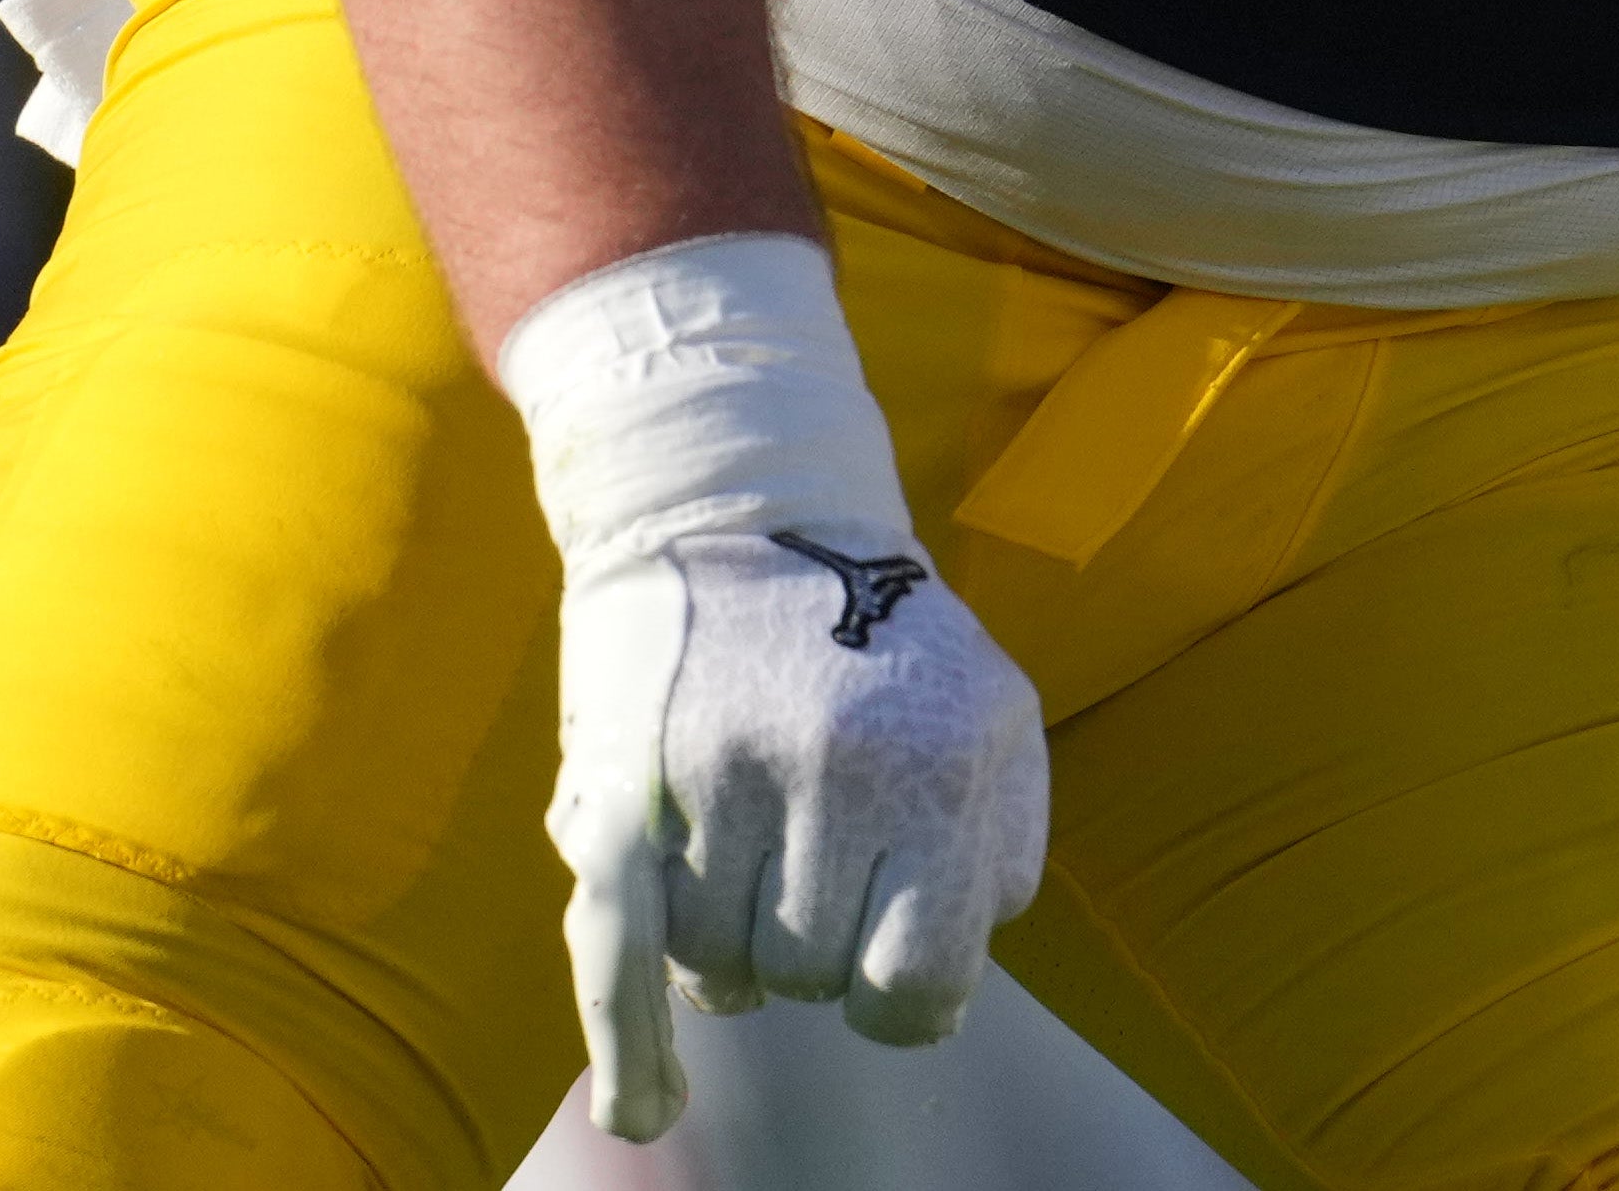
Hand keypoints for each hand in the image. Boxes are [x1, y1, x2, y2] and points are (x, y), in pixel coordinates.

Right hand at [500, 237, 1045, 1135]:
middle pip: (813, 980)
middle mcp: (846, 772)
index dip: (900, 990)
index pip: (921, 983)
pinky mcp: (626, 788)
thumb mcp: (994, 716)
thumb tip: (944, 981)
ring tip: (747, 835)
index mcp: (949, 764)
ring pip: (721, 968)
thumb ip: (998, 849)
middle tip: (809, 850)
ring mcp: (730, 781)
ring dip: (729, 936)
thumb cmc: (880, 639)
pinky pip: (620, 952)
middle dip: (812, 944)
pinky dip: (629, 1044)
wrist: (740, 509)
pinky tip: (644, 1110)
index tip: (886, 952)